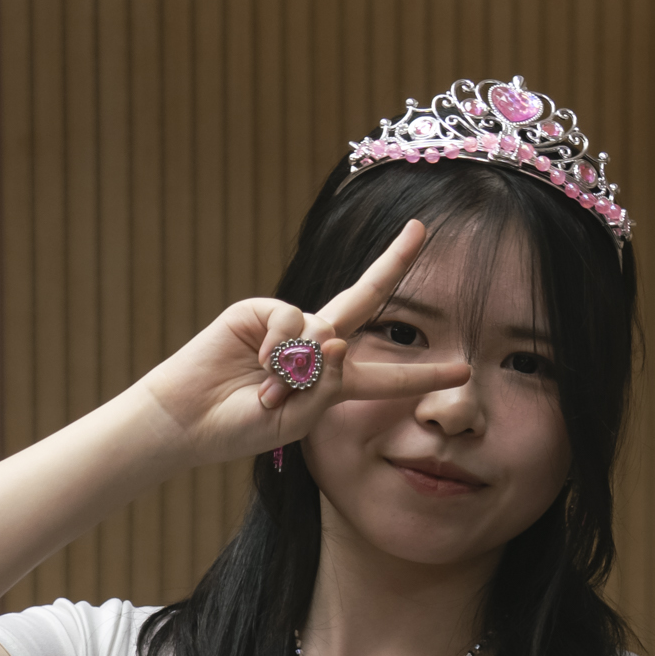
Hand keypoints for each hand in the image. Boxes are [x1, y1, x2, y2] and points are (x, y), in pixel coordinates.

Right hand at [125, 219, 469, 466]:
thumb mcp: (298, 418)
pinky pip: (289, 320)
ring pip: (324, 329)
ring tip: (267, 394)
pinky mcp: (259, 311)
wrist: (189, 420)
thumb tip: (338, 340)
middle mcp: (319, 345)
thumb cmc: (243, 426)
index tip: (465, 368)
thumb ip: (326, 385)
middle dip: (394, 261)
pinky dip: (277, 348)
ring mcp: (290, 326)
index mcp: (336, 381)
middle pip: (366, 297)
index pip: (390, 374)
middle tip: (421, 229)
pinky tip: (255, 365)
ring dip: (298, 370)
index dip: (425, 373)